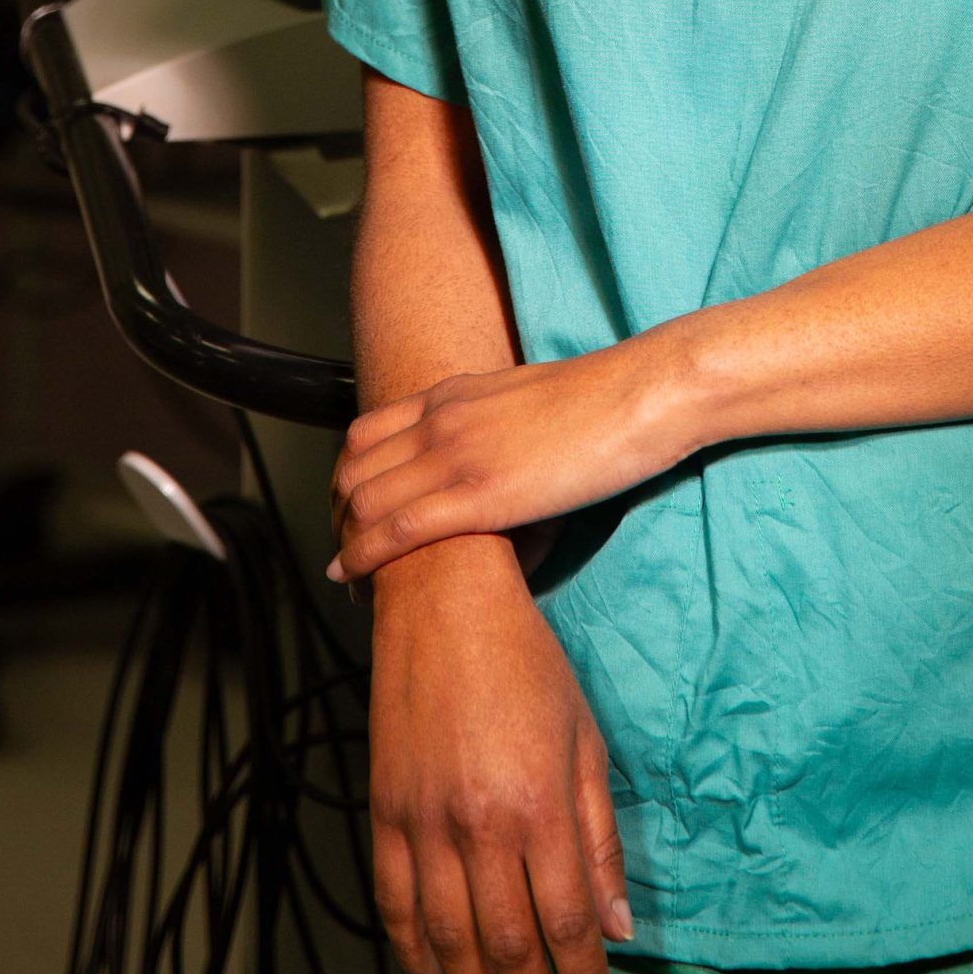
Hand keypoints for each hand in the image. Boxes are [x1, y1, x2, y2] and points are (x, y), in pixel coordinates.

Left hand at [330, 337, 691, 584]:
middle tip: (343, 552)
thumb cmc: (599, 402)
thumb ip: (489, 427)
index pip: (364, 434)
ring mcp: (455, 455)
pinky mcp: (479, 495)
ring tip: (347, 578)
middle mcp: (440, 420)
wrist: (637, 395)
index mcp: (451, 394)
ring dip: (345, 543)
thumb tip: (488, 467)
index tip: (346, 514)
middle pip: (352, 469)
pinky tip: (354, 579)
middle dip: (335, 516)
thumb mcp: (524, 402)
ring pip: (363, 501)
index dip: (344, 479)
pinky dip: (365, 557)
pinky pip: (397, 530)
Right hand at [368, 534, 630, 973]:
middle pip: (508, 949)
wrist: (443, 601)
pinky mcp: (385, 811)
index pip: (566, 928)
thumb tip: (616, 926)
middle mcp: (479, 825)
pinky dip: (412, 954)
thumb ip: (599, 840)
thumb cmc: (526, 662)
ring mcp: (424, 821)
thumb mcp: (585, 741)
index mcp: (539, 806)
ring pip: (449, 942)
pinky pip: (394, 904)